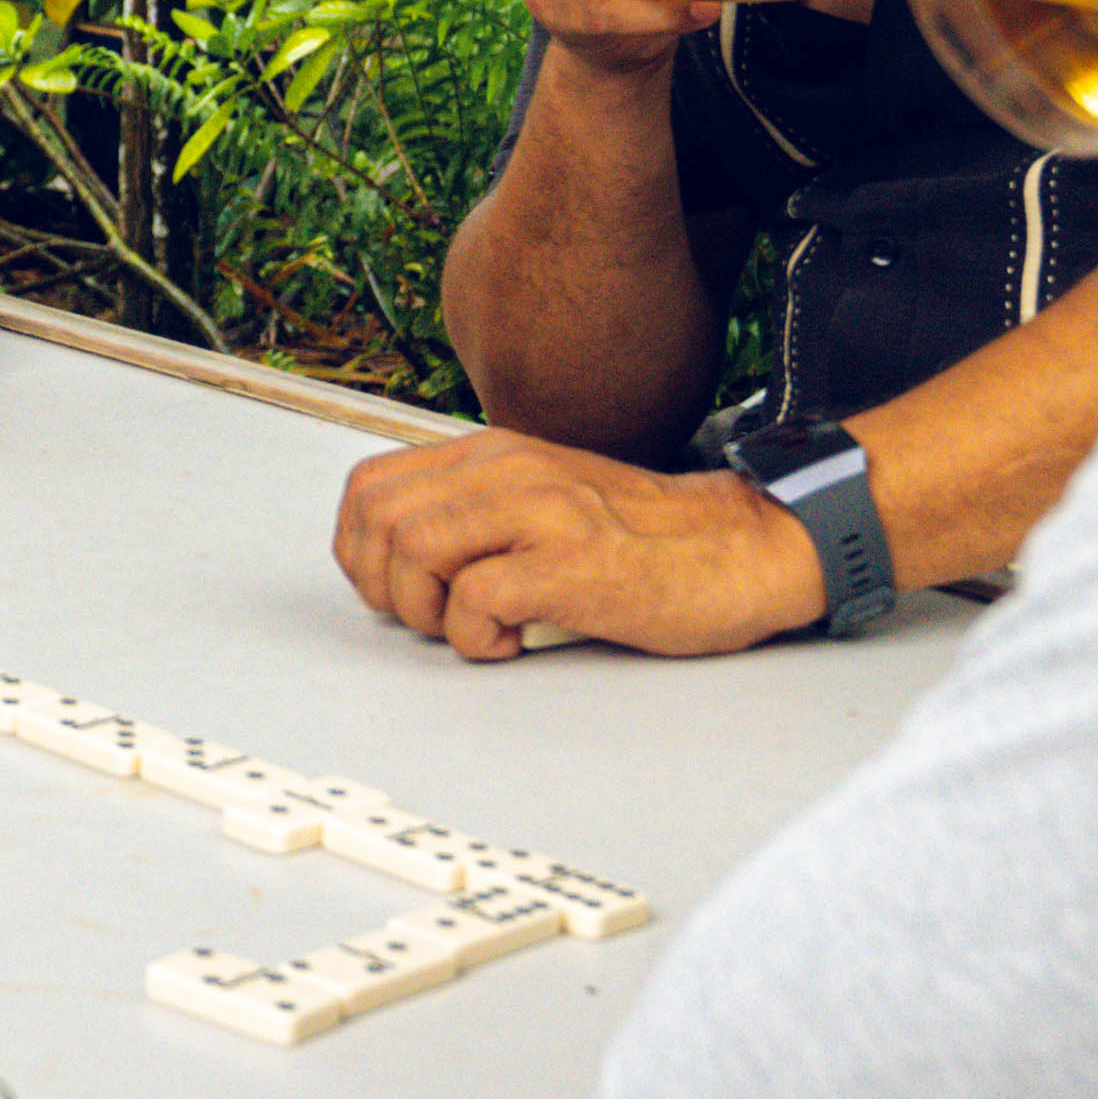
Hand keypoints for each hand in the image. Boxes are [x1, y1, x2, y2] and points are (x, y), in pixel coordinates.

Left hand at [331, 427, 825, 658]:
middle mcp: (509, 472)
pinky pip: (474, 598)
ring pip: (412, 548)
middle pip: (378, 516)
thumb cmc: (645, 541)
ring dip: (424, 609)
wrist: (739, 548)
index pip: (370, 486)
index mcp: (494, 456)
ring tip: (471, 629)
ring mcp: (541, 513)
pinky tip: (512, 642)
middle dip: (382, 585)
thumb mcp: (543, 501)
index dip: (358, 550)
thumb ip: (475, 513)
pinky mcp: (571, 565)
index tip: (394, 590)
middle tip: (430, 617)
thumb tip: (398, 561)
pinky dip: (475, 637)